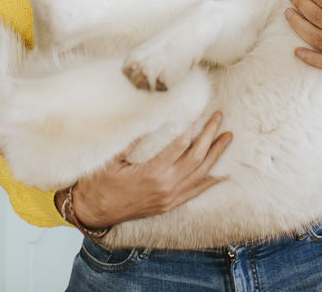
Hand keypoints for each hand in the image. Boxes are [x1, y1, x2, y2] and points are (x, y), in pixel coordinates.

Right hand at [67, 112, 231, 227]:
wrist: (93, 211)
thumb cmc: (99, 182)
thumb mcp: (112, 158)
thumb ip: (132, 139)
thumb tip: (149, 115)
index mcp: (152, 172)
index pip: (180, 144)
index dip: (192, 126)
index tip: (200, 110)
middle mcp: (165, 186)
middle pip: (196, 157)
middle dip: (210, 135)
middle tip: (219, 118)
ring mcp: (169, 198)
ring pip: (200, 174)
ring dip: (215, 155)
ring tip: (227, 138)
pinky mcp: (168, 205)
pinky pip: (195, 192)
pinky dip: (210, 182)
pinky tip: (222, 174)